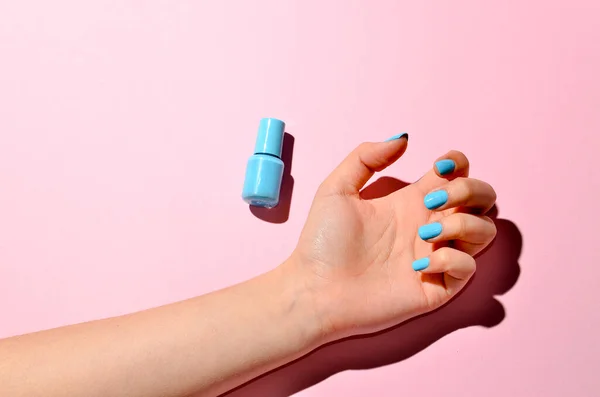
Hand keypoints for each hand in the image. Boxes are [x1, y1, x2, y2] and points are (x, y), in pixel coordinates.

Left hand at [284, 135, 496, 340]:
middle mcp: (428, 226)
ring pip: (484, 231)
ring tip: (426, 231)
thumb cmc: (323, 242)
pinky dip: (453, 259)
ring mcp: (434, 256)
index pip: (456, 175)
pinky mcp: (435, 287)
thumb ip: (366, 157)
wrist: (315, 288)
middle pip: (482, 199)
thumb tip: (402, 138)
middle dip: (471, 189)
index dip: (459, 163)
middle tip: (434, 199)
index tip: (439, 166)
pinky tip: (420, 263)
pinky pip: (467, 268)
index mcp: (411, 202)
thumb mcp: (337, 188)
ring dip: (465, 224)